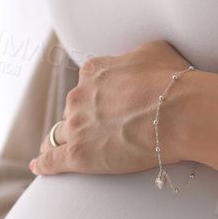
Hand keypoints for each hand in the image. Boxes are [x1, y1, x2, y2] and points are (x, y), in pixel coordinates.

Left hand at [29, 39, 195, 177]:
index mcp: (94, 72)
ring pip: (60, 134)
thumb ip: (135, 56)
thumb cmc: (174, 81)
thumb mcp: (155, 51)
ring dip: (60, 140)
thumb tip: (136, 61)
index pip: (86, 85)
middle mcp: (79, 96)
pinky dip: (44, 164)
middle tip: (98, 130)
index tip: (103, 104)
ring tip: (57, 149)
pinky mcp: (78, 155)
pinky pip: (52, 160)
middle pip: (74, 110)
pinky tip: (38, 167)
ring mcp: (77, 126)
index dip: (95, 96)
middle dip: (82, 118)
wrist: (179, 113)